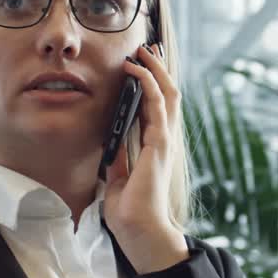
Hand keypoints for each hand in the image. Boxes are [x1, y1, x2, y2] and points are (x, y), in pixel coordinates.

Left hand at [102, 42, 189, 274]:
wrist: (139, 231)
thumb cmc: (129, 210)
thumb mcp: (116, 177)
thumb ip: (117, 158)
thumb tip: (110, 143)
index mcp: (155, 146)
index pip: (158, 105)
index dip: (152, 82)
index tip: (141, 63)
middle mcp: (164, 139)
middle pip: (168, 93)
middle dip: (159, 68)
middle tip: (148, 46)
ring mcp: (165, 139)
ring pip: (167, 92)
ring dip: (155, 68)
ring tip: (143, 50)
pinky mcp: (160, 143)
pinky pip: (156, 104)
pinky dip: (147, 83)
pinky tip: (136, 70)